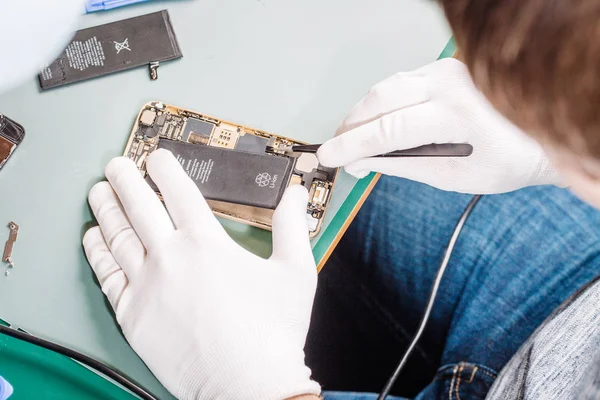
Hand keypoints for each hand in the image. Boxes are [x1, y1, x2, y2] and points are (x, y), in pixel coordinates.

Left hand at [83, 150, 319, 399]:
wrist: (248, 386)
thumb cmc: (273, 332)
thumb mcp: (295, 272)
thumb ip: (291, 226)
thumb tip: (294, 194)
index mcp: (206, 242)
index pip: (179, 192)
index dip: (166, 169)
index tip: (157, 157)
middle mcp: (170, 257)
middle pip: (140, 206)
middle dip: (125, 180)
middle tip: (116, 166)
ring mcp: (146, 287)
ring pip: (117, 236)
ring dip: (106, 209)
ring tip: (98, 192)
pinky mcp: (133, 316)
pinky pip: (107, 276)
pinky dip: (97, 252)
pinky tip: (92, 239)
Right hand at [318, 58, 561, 193]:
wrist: (541, 136)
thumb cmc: (509, 161)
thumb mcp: (454, 178)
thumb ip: (404, 166)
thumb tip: (364, 162)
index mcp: (456, 115)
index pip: (387, 129)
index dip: (352, 145)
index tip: (329, 155)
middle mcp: (450, 84)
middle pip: (379, 100)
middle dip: (352, 126)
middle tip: (338, 150)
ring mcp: (448, 71)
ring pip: (386, 87)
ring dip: (364, 113)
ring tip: (352, 139)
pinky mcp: (445, 69)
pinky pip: (401, 82)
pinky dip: (382, 102)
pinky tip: (375, 120)